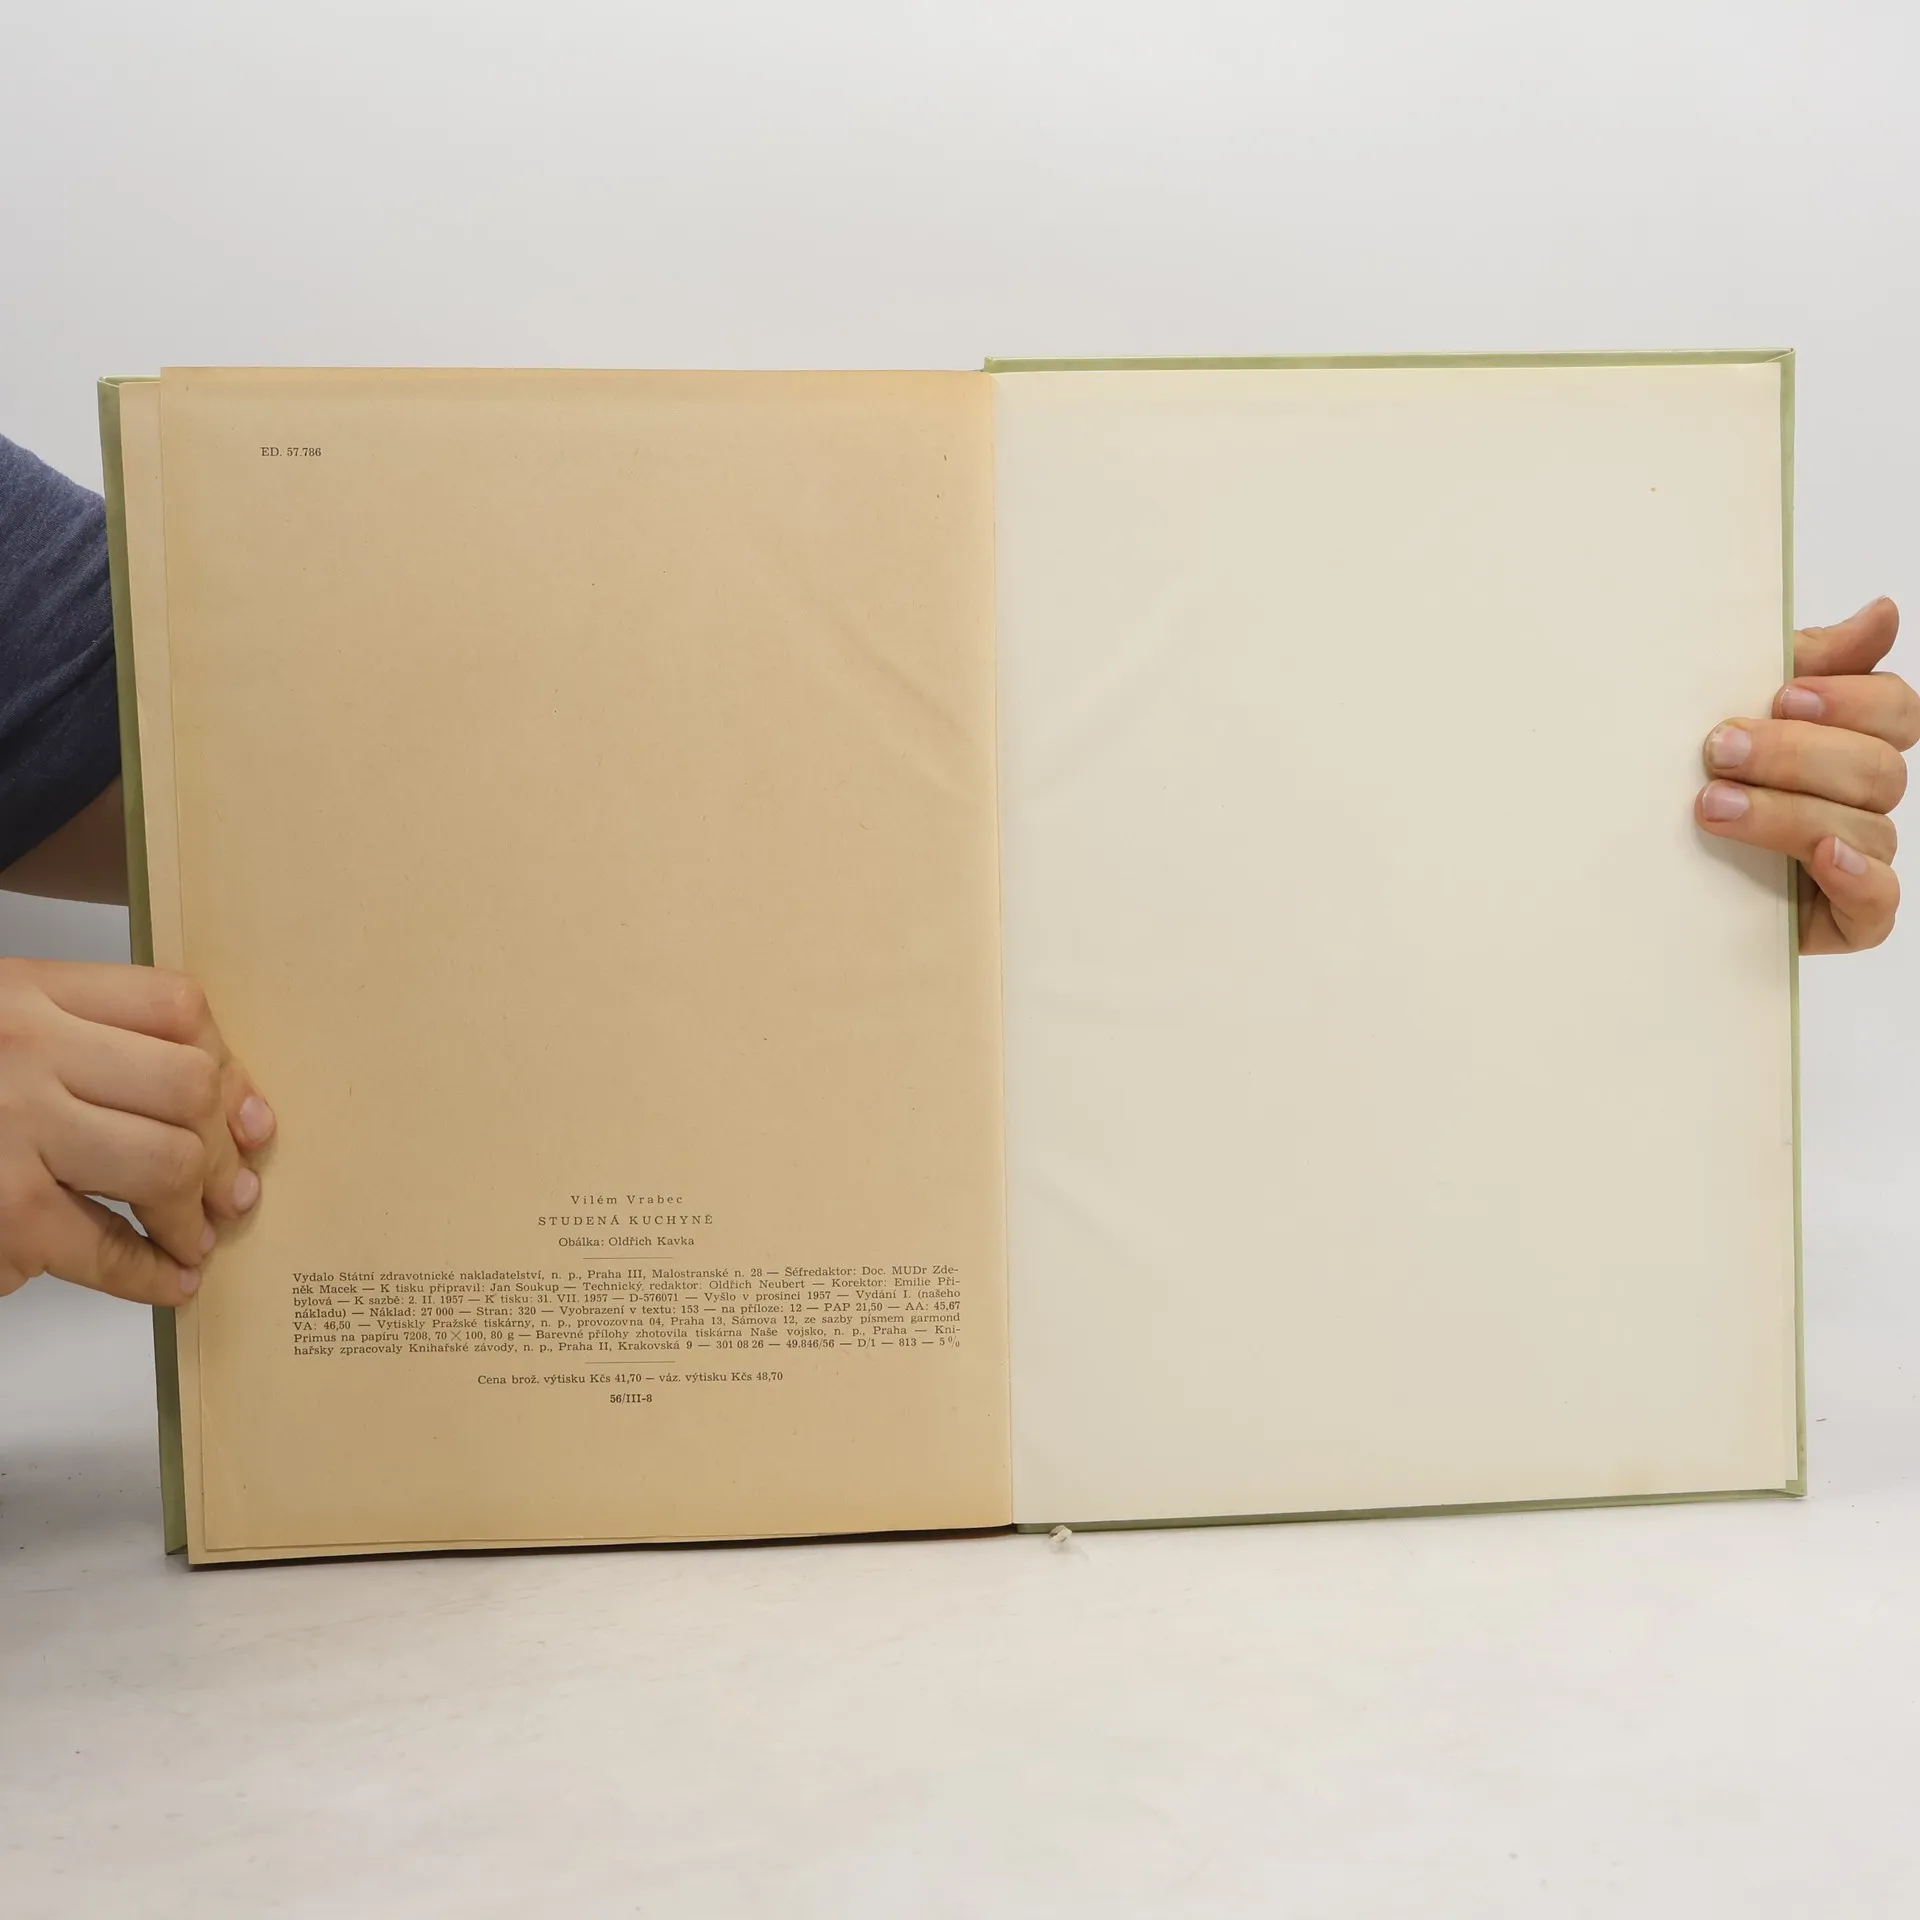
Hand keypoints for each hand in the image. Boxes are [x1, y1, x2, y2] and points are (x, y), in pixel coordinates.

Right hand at [0, 960, 273, 1304]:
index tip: (247, 1118)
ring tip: (195, 1237)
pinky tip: (167, 1281)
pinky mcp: (2, 1210)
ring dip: (195, 1213)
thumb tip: (236, 1117)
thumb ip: (95, 1046)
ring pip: (165, 1162)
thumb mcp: (4, 1032)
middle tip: (232, 1191)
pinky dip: (149, 1274)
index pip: (173, 1007)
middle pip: (187, 1087)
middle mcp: (26, 1050)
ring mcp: (12, 1128)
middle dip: (224, 1150)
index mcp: (29, 994)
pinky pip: (105, 1246)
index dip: (228, 1068)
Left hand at [1697, 598, 1914, 952]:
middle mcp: (1862, 798)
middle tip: (1717, 749)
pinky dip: (1857, 877)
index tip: (1782, 695)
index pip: (1894, 710)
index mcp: (1850, 740)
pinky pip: (1879, 901)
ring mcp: (1858, 857)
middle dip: (1795, 755)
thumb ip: (1808, 661)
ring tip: (1712, 805)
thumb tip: (1885, 611)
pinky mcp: (1846, 917)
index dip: (1851, 700)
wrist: (1641, 864)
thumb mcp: (1738, 706)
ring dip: (1787, 812)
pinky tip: (1822, 855)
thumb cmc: (1702, 771)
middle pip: (1876, 768)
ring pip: (1865, 829)